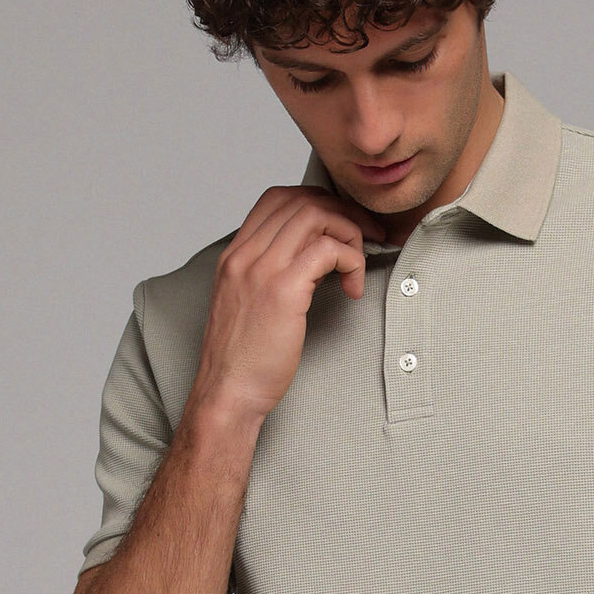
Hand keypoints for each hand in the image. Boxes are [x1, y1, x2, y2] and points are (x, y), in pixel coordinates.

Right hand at [188, 184, 395, 429]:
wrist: (227, 394)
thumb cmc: (243, 361)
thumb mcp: (251, 306)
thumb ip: (274, 276)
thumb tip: (316, 260)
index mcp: (235, 255)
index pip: (277, 198)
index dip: (316, 203)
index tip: (339, 227)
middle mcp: (245, 254)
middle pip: (302, 201)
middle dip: (343, 213)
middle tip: (366, 239)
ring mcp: (262, 269)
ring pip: (317, 216)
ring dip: (350, 234)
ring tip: (358, 266)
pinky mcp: (283, 290)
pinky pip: (329, 250)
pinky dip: (351, 262)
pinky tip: (353, 290)